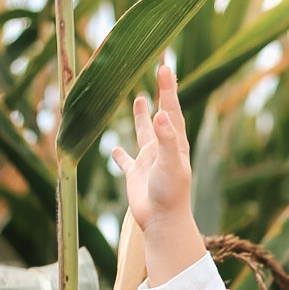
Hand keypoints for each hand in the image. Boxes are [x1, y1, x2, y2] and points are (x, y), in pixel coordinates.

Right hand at [111, 64, 191, 232]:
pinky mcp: (135, 176)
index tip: (165, 67)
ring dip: (141, 118)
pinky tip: (114, 150)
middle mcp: (162, 149)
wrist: (162, 222)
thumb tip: (160, 113)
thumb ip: (166, 138)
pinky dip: (120, 155)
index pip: (172, 109)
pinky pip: (125, 162)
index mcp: (174, 143)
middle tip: (159, 73)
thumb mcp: (170, 163)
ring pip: (144, 134)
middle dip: (161, 95)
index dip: (168, 88)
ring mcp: (149, 162)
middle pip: (161, 116)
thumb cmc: (170, 193)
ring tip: (139, 99)